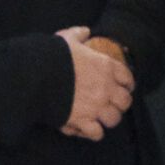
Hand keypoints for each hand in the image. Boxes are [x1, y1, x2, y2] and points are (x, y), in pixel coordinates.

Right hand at [58, 26, 134, 140]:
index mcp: (106, 67)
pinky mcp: (83, 121)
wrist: (37, 76)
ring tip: (100, 118)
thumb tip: (85, 31)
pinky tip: (87, 128)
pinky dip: (93, 133)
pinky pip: (97, 133)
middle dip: (119, 104)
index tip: (123, 87)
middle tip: (111, 104)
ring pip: (114, 119)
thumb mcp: (67, 39)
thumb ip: (79, 34)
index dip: (126, 84)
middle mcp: (106, 88)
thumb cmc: (53, 56)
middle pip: (125, 102)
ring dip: (107, 119)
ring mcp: (96, 106)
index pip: (127, 78)